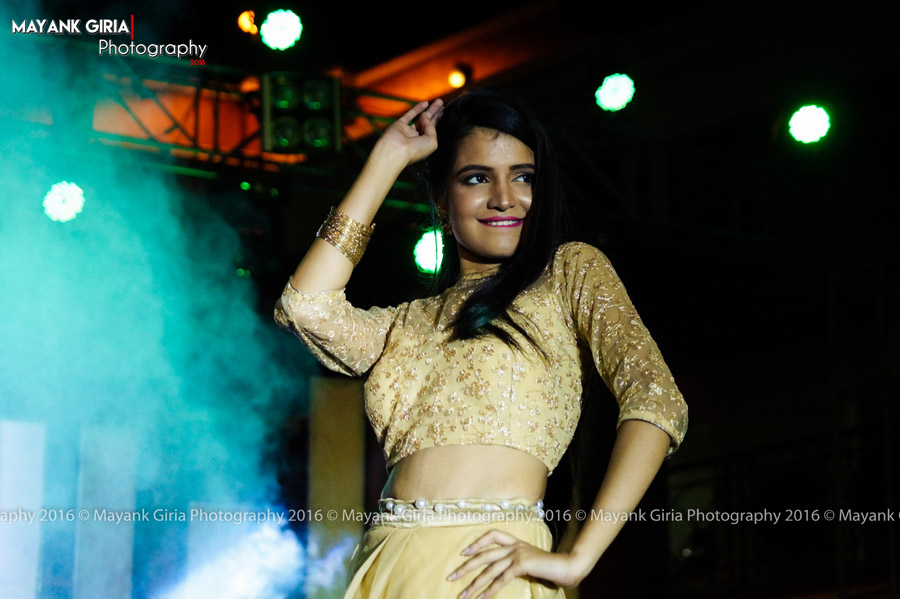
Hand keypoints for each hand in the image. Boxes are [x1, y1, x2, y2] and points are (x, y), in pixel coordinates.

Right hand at [371, 99, 443, 169]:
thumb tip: (425, 115)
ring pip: (420, 118)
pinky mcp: (400, 125)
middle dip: (435, 114)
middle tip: (442, 104)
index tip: (443, 113)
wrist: (397, 150)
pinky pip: (410, 115)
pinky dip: (417, 108)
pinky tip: (425, 103)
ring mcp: (408, 131)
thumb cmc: (415, 150)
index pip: (432, 131)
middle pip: (428, 123)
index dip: (437, 122)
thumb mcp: (431, 140)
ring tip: (439, 101)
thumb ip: (431, 127)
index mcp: (425, 145)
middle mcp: (417, 138)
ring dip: (429, 109)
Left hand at [446, 529, 584, 597]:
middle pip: (484, 554)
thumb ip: (516, 564)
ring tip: (463, 594)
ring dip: (474, 583)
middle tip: (451, 577)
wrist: (567, 566)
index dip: (477, 542)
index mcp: (516, 542)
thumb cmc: (550, 567)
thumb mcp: (530, 562)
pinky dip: (490, 589)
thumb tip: (501, 574)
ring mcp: (517, 554)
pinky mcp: (521, 564)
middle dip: (465, 567)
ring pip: (489, 569)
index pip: (492, 535)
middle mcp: (514, 545)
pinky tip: (482, 598)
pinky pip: (501, 578)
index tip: (464, 553)